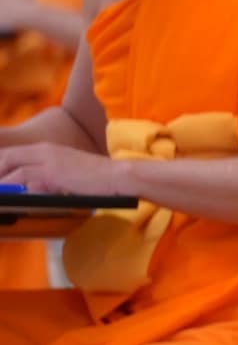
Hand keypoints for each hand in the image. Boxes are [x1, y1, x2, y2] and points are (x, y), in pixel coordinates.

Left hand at [0, 143, 125, 194]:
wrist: (118, 176)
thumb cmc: (98, 179)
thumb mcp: (68, 175)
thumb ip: (48, 179)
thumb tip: (31, 188)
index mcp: (49, 149)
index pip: (13, 153)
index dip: (0, 165)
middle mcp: (45, 150)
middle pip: (7, 156)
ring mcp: (47, 159)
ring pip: (9, 164)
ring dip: (0, 180)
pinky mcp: (51, 171)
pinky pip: (20, 176)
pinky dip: (9, 185)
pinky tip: (6, 195)